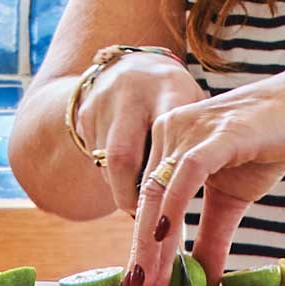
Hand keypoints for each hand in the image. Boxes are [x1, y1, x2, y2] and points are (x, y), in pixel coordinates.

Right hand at [38, 47, 185, 202]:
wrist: (133, 67)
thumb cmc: (175, 98)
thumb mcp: (193, 106)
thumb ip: (197, 139)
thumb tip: (200, 194)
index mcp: (168, 87)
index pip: (165, 135)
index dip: (163, 177)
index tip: (170, 208)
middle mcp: (131, 92)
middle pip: (123, 157)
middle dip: (131, 195)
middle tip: (145, 218)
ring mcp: (102, 102)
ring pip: (106, 162)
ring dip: (121, 188)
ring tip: (140, 204)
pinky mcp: (84, 113)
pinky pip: (95, 157)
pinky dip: (112, 176)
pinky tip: (127, 181)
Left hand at [127, 69, 284, 285]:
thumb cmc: (269, 144)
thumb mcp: (233, 199)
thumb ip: (213, 237)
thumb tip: (204, 282)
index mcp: (167, 143)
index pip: (146, 204)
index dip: (140, 249)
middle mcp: (168, 132)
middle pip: (144, 202)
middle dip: (140, 254)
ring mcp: (190, 130)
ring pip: (159, 192)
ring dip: (152, 243)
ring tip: (151, 283)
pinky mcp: (217, 134)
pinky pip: (186, 173)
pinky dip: (173, 207)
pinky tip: (164, 238)